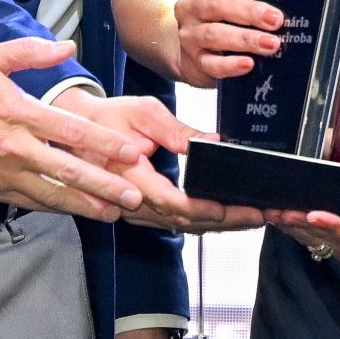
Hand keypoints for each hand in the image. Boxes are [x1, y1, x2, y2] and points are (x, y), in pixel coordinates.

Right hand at [0, 39, 149, 220]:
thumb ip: (31, 51)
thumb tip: (67, 46)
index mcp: (17, 111)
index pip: (69, 131)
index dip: (103, 144)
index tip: (130, 153)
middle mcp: (13, 146)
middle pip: (67, 171)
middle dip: (104, 185)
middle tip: (134, 197)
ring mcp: (0, 172)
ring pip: (51, 195)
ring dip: (84, 205)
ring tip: (114, 213)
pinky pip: (28, 201)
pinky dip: (54, 208)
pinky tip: (75, 212)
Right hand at [50, 91, 255, 231]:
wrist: (78, 130)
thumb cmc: (107, 118)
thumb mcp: (144, 113)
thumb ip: (177, 131)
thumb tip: (212, 142)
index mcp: (129, 175)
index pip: (172, 201)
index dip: (204, 208)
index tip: (234, 207)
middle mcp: (131, 200)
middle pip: (184, 220)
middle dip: (226, 220)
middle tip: (261, 215)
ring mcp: (134, 209)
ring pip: (182, 225)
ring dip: (219, 224)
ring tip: (254, 218)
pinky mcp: (140, 210)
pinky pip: (175, 221)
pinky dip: (203, 221)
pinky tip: (228, 217)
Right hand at [171, 0, 285, 85]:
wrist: (190, 52)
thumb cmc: (220, 16)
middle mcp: (192, 3)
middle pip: (215, 2)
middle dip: (248, 11)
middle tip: (276, 18)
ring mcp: (190, 33)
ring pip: (214, 34)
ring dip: (245, 39)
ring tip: (271, 43)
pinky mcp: (194, 60)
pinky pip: (210, 63)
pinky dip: (230, 65)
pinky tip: (248, 64)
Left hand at [270, 135, 339, 265]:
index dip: (339, 229)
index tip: (316, 215)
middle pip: (335, 243)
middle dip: (309, 228)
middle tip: (287, 212)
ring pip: (317, 242)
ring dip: (295, 227)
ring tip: (276, 210)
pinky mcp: (326, 239)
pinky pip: (306, 236)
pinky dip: (291, 226)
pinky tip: (276, 213)